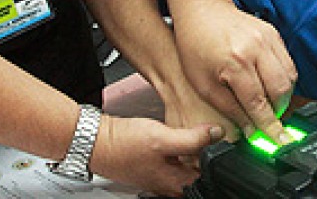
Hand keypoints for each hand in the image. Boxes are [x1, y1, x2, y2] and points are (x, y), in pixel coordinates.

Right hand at [90, 114, 222, 196]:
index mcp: (176, 184)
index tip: (220, 139)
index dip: (217, 156)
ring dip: (192, 148)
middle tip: (206, 132)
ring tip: (192, 131)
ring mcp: (161, 176)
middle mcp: (170, 185)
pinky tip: (176, 134)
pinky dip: (179, 146)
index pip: (210, 176)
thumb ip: (192, 139)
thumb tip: (217, 135)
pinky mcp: (153, 166)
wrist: (96, 141)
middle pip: (199, 170)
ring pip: (187, 164)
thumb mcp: (162, 138)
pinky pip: (175, 159)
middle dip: (205, 152)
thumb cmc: (123, 144)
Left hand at [173, 0, 296, 143]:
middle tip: (268, 121)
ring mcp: (267, 38)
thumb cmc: (195, 45)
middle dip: (278, 112)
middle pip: (280, 91)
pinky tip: (270, 85)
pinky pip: (288, 63)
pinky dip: (284, 79)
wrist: (202, 10)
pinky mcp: (273, 33)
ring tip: (268, 103)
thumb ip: (230, 108)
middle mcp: (256, 49)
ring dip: (283, 96)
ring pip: (290, 77)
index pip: (258, 103)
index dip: (268, 126)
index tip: (276, 142)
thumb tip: (251, 130)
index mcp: (235, 62)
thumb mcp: (204, 84)